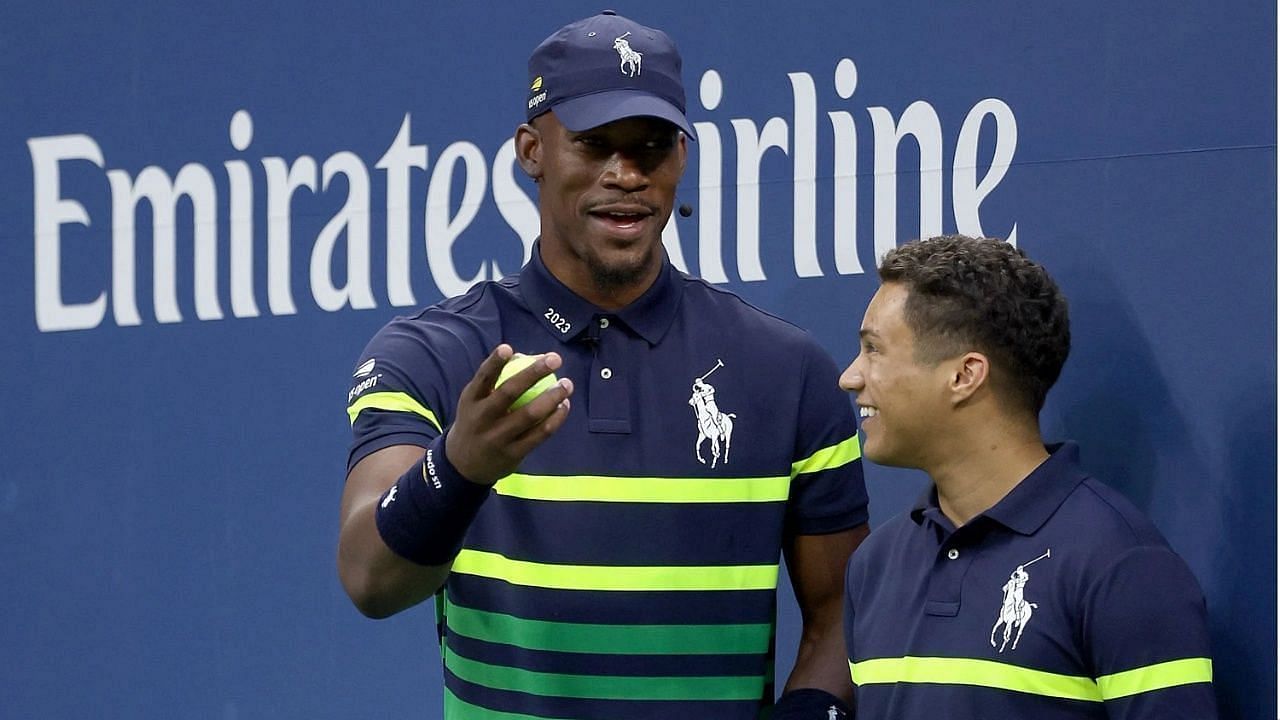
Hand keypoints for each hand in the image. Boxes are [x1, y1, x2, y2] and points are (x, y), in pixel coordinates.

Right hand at [445, 344, 572, 484]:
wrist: (464, 465)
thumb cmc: (477, 421)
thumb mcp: (475, 401)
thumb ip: (496, 380)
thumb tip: (524, 356)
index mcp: (471, 400)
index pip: (483, 378)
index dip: (494, 362)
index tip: (508, 348)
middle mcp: (482, 418)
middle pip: (509, 392)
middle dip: (534, 373)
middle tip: (555, 359)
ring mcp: (497, 437)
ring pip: (530, 414)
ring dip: (552, 397)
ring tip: (566, 384)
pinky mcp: (513, 453)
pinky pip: (540, 433)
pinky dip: (555, 419)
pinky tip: (564, 406)